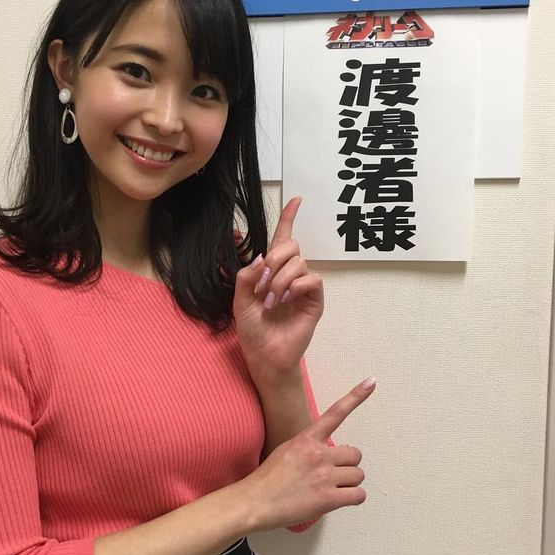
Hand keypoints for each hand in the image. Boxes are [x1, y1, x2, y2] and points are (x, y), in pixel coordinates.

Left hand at [233, 196, 322, 381]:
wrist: (263, 354)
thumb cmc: (252, 329)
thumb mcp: (239, 299)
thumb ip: (246, 275)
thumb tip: (263, 256)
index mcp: (271, 271)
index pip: (282, 240)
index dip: (289, 219)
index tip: (296, 200)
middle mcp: (289, 275)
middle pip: (291, 246)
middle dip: (275, 259)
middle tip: (262, 284)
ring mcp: (303, 288)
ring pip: (298, 263)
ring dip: (280, 280)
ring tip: (271, 301)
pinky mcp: (314, 300)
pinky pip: (311, 279)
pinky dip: (295, 286)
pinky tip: (286, 300)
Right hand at [241, 378, 374, 532]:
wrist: (254, 502)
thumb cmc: (267, 480)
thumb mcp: (286, 450)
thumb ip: (308, 447)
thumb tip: (327, 454)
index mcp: (306, 439)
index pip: (335, 413)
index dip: (355, 397)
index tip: (371, 382)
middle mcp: (318, 454)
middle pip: (355, 454)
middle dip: (348, 465)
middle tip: (333, 475)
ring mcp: (325, 476)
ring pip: (358, 475)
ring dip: (349, 483)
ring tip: (330, 489)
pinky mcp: (329, 498)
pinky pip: (358, 495)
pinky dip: (353, 498)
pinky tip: (338, 499)